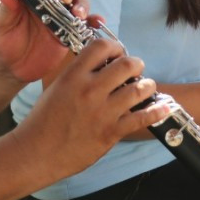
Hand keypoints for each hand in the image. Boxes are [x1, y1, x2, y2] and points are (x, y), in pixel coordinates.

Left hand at [0, 0, 94, 83]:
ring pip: (79, 0)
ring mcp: (63, 13)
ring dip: (81, 4)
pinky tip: (97, 22)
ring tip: (78, 14)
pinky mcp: (71, 30)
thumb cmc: (3, 40)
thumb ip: (5, 6)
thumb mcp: (1, 23)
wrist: (11, 67)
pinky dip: (94, 20)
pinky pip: (86, 23)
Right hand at [10, 39, 168, 181]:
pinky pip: (142, 118)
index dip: (115, 47)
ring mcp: (102, 112)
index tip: (118, 54)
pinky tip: (163, 106)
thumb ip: (78, 73)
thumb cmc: (43, 121)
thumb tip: (100, 62)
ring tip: (145, 87)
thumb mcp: (56, 87)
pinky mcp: (111, 132)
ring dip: (147, 85)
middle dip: (136, 64)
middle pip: (127, 64)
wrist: (35, 153)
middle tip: (135, 70)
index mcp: (73, 76)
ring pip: (139, 89)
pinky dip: (157, 111)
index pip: (102, 47)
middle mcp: (90, 90)